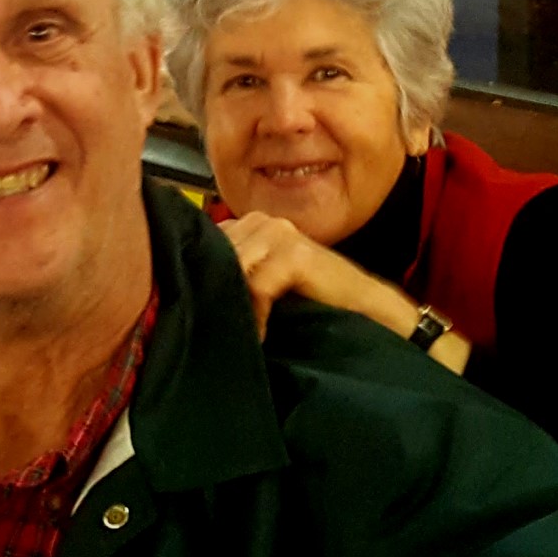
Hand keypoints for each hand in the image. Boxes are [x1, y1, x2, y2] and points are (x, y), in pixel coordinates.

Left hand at [219, 211, 420, 338]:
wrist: (369, 310)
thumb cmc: (315, 302)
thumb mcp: (265, 284)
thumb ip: (234, 275)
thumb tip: (188, 286)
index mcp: (251, 225)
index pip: (203, 244)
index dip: (201, 275)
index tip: (201, 308)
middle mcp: (262, 221)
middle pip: (212, 256)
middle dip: (215, 290)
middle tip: (221, 325)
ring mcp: (280, 233)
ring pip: (231, 268)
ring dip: (234, 304)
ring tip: (244, 330)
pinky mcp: (296, 253)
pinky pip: (256, 285)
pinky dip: (256, 315)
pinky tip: (263, 334)